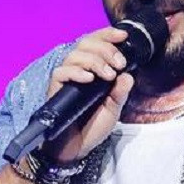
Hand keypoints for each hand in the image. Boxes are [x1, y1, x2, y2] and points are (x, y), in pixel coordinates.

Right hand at [44, 26, 133, 163]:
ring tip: (108, 75)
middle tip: (119, 63)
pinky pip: (61, 72)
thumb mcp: (114, 109)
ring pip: (75, 55)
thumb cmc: (93, 127)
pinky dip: (76, 72)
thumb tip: (128, 75)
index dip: (108, 35)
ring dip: (95, 60)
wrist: (77, 148)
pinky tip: (89, 79)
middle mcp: (78, 70)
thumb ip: (121, 92)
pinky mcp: (55, 90)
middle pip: (85, 43)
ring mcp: (66, 79)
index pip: (96, 43)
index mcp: (93, 70)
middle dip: (106, 49)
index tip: (123, 36)